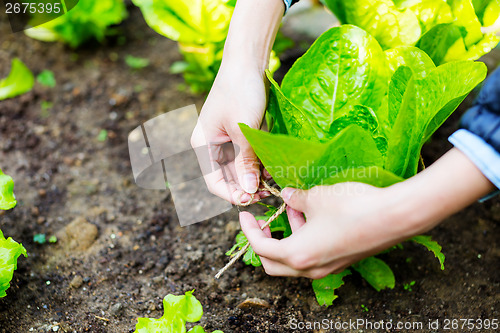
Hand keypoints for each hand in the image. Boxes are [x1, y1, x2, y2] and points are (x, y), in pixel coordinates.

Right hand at [190, 0, 283, 204]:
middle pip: (227, 178)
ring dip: (255, 178)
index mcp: (204, 145)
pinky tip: (273, 169)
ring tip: (273, 183)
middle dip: (246, 188)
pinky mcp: (241, 135)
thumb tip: (249, 191)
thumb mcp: (244, 129)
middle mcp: (213, 146)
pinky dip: (260, 165)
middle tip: (267, 194)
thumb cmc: (240, 91)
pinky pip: (249, 157)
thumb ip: (246, 161)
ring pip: (240, 169)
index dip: (232, 194)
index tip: (252, 199)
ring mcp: (227, 141)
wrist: (248, 62)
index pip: (214, 182)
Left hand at [240, 183, 406, 278]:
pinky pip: (312, 256)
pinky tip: (311, 215)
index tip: (245, 215)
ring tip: (292, 208)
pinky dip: (304, 239)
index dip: (249, 230)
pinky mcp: (341, 261)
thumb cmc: (351, 207)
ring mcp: (327, 268)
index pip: (261, 248)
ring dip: (287, 236)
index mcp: (297, 255)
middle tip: (263, 221)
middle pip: (273, 264)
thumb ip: (296, 198)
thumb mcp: (316, 197)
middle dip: (263, 242)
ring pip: (294, 260)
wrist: (393, 217)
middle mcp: (310, 268)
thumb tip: (286, 195)